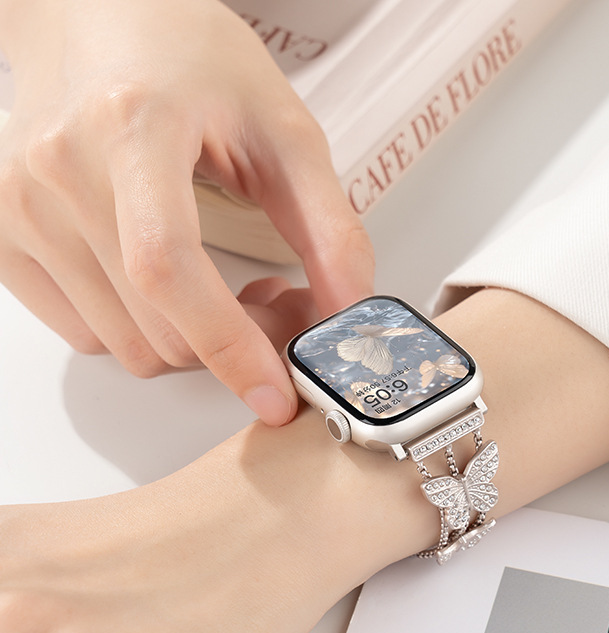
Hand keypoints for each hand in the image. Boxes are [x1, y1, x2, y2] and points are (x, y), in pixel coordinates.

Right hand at [0, 0, 373, 424]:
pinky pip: (86, 333)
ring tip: (221, 286)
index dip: (229, 346)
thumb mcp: (282, 129)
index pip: (169, 269)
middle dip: (233, 344)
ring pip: (125, 344)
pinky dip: (142, 331)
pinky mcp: (5, 235)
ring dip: (190, 341)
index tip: (275, 392)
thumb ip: (329, 228)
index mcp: (132, 127)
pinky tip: (169, 287)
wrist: (97, 18)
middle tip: (275, 303)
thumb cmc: (188, 59)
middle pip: (155, 325)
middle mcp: (58, 168)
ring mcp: (19, 206)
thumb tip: (346, 314)